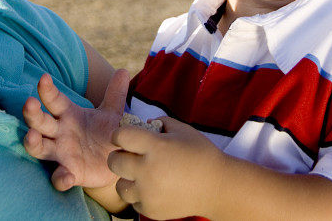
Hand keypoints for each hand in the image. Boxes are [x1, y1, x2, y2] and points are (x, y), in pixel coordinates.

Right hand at [23, 69, 129, 190]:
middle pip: (40, 122)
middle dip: (32, 113)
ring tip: (32, 136)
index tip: (44, 78)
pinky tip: (65, 176)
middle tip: (29, 103)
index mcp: (69, 114)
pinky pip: (59, 178)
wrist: (115, 160)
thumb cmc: (105, 132)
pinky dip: (61, 178)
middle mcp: (60, 133)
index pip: (55, 100)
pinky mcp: (70, 174)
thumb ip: (115, 94)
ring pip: (40, 148)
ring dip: (33, 142)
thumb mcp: (112, 113)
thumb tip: (123, 71)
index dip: (48, 90)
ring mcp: (62, 153)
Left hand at [108, 116, 225, 219]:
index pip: (121, 136)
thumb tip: (144, 124)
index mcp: (156, 146)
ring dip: (127, 178)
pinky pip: (133, 201)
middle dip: (119, 155)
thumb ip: (161, 122)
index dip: (120, 134)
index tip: (126, 136)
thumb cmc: (201, 154)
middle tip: (130, 155)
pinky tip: (154, 188)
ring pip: (120, 185)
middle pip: (114, 161)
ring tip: (141, 174)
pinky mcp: (151, 210)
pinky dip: (140, 195)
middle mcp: (148, 170)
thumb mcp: (183, 129)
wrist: (218, 187)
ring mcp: (148, 193)